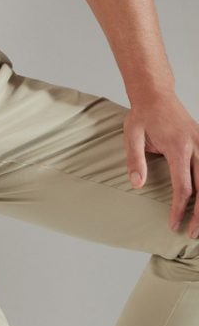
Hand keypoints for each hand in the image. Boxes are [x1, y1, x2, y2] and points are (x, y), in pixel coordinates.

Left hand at [123, 93, 198, 237]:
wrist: (156, 93)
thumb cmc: (143, 114)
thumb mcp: (132, 134)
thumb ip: (135, 160)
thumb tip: (136, 185)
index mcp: (178, 148)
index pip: (183, 187)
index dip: (179, 209)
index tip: (173, 224)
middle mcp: (196, 147)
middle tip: (192, 233)